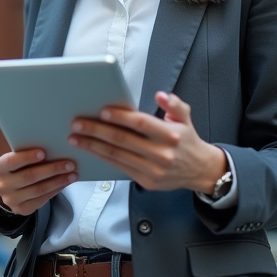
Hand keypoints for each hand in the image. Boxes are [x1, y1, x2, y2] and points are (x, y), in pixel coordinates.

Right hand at [0, 149, 76, 215]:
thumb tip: (54, 147)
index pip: (11, 161)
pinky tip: (65, 182)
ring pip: (38, 189)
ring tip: (73, 174)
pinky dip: (56, 190)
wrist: (9, 188)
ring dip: (58, 181)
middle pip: (29, 177)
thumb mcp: (16, 158)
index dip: (27, 157)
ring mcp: (11, 200)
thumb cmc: (17, 167)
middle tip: (70, 164)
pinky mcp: (22, 210)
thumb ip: (27, 153)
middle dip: (51, 169)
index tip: (43, 152)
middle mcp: (2, 185)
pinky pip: (42, 200)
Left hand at [68, 91, 226, 192]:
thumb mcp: (185, 118)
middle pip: (123, 140)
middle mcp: (162, 153)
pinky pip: (119, 167)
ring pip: (117, 155)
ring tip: (76, 138)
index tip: (102, 111)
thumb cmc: (186, 141)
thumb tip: (161, 95)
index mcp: (171, 135)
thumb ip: (174, 105)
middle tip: (77, 124)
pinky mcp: (146, 181)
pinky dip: (102, 158)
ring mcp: (153, 169)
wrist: (200, 170)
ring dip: (93, 146)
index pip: (141, 123)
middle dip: (97, 131)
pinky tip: (90, 150)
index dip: (121, 117)